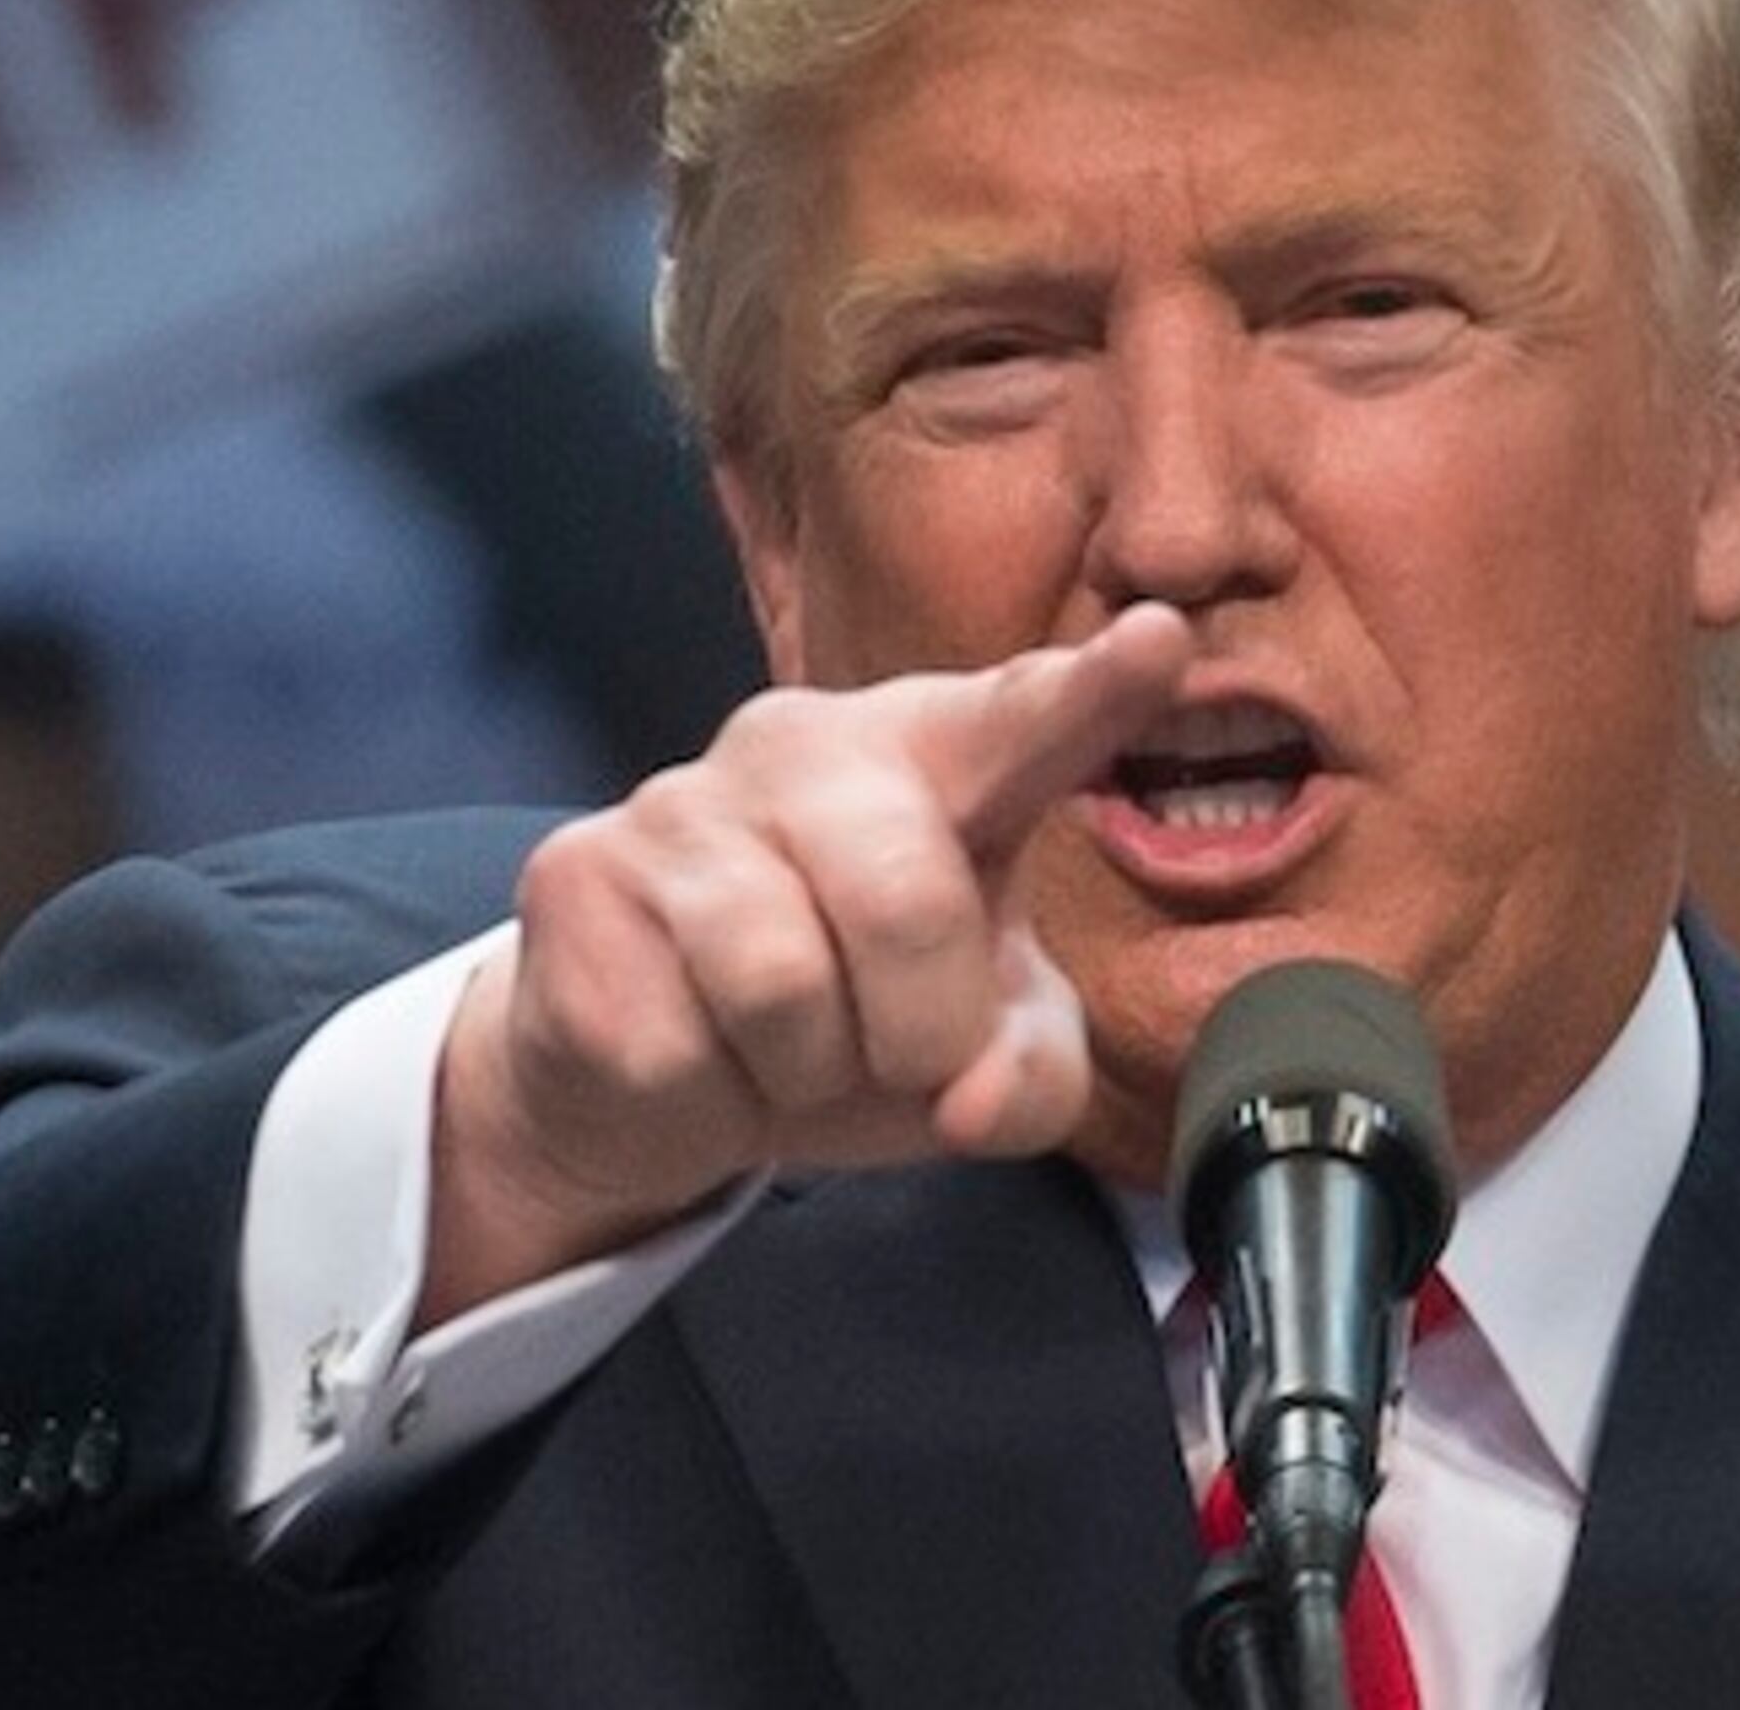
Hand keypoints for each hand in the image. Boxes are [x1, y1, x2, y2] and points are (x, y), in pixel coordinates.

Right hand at [424, 603, 1192, 1321]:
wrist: (651, 1072)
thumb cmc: (853, 1022)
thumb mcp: (976, 1059)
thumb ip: (1028, 1074)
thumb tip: (963, 1100)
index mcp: (937, 757)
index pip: (1022, 716)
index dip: (1091, 688)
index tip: (1160, 639)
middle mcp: (807, 742)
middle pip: (905, 900)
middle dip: (920, 1029)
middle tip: (899, 1056)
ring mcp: (681, 797)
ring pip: (780, 983)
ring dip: (804, 1070)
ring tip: (786, 1049)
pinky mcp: (579, 874)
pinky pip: (676, 1038)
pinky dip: (706, 1092)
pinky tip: (693, 1049)